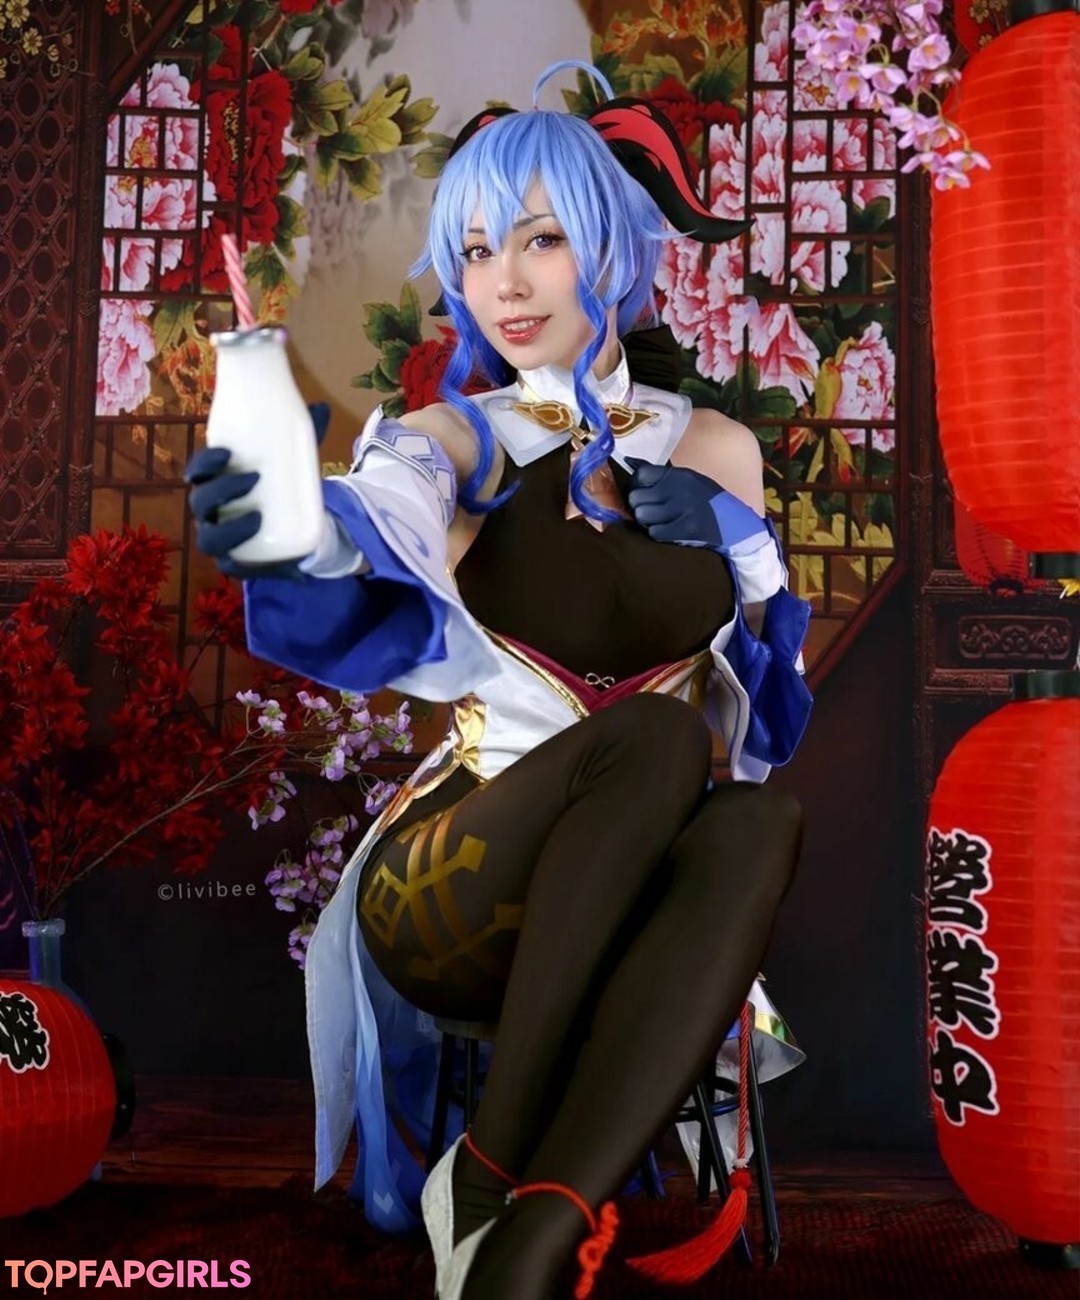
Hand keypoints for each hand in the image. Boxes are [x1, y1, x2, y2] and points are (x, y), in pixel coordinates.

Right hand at [183, 402, 329, 580]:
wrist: (293, 524)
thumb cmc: (282, 485)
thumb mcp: (293, 460)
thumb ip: (306, 435)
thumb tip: (322, 408)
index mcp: (214, 482)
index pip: (198, 470)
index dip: (205, 462)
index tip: (227, 452)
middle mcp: (209, 510)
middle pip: (201, 501)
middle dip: (220, 490)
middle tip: (253, 479)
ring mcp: (218, 537)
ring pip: (209, 537)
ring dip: (227, 528)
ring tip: (256, 518)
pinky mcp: (234, 562)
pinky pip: (230, 566)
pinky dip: (243, 564)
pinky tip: (250, 558)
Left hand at [625, 456, 764, 550]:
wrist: (735, 524)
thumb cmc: (709, 500)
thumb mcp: (689, 480)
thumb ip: (661, 474)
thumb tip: (630, 462)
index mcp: (679, 475)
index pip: (641, 474)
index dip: (636, 484)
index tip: (641, 490)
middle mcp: (679, 489)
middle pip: (636, 497)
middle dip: (638, 505)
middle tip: (648, 508)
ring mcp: (682, 510)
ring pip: (642, 516)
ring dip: (646, 520)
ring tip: (656, 520)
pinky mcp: (685, 529)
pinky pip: (655, 532)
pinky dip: (657, 532)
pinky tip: (665, 529)